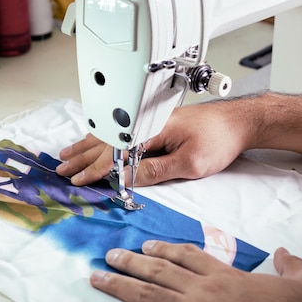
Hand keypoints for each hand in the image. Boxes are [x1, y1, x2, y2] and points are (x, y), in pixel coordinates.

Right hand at [56, 101, 250, 185]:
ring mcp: (150, 121)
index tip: (79, 180)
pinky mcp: (156, 123)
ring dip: (87, 146)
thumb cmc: (219, 140)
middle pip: (106, 141)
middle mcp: (147, 122)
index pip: (114, 152)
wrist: (239, 121)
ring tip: (67, 154)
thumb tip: (126, 179)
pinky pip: (122, 132)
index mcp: (152, 129)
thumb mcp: (189, 163)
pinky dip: (102, 139)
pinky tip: (95, 141)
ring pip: (110, 134)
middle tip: (62, 170)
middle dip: (82, 157)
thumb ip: (155, 171)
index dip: (94, 169)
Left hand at [90, 241, 301, 301]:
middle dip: (131, 261)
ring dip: (118, 283)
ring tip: (97, 276)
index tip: (149, 245)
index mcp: (226, 274)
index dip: (165, 248)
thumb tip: (286, 253)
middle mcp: (204, 287)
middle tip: (111, 255)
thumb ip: (290, 264)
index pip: (189, 255)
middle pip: (159, 268)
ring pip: (146, 292)